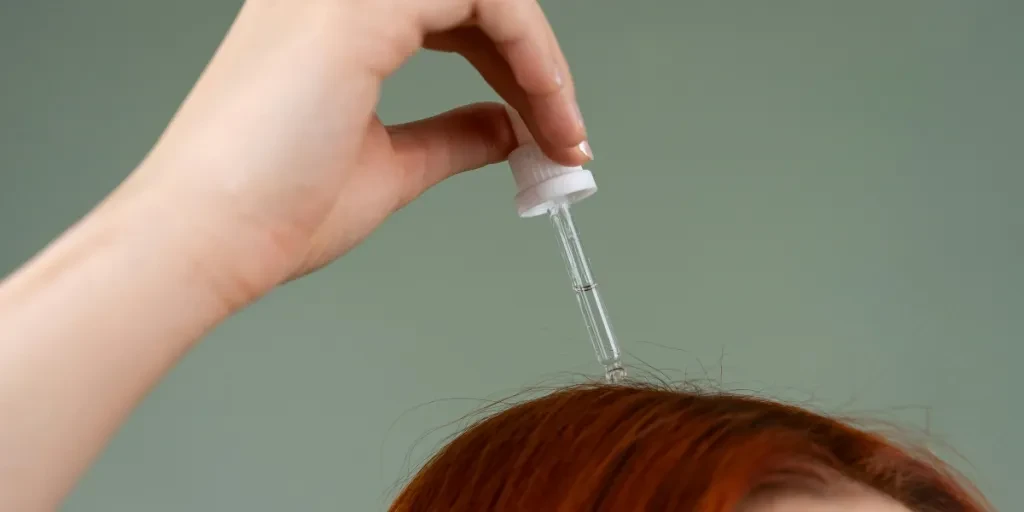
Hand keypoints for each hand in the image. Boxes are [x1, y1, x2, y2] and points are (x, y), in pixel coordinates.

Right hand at [121, 0, 590, 305]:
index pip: (450, 14)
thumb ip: (449, 137)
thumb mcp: (388, 166)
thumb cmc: (271, 211)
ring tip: (563, 129)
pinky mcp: (362, 4)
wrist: (208, 237)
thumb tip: (502, 128)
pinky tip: (545, 105)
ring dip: (540, 57)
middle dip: (536, 65)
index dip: (512, 67)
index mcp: (333, 19)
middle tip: (566, 134)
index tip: (549, 131)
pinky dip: (533, 52)